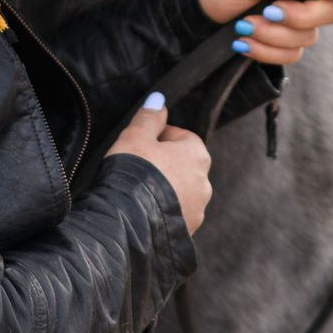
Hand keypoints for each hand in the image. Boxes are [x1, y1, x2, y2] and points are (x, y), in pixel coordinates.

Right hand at [106, 95, 212, 234]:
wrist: (128, 223)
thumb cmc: (133, 173)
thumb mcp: (135, 136)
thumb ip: (149, 117)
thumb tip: (159, 101)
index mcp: (197, 154)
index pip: (182, 136)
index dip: (160, 136)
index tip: (142, 142)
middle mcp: (204, 183)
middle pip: (183, 164)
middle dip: (164, 163)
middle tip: (139, 165)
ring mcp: (197, 210)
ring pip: (181, 191)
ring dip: (165, 187)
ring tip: (139, 190)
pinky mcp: (188, 230)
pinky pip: (176, 213)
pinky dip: (163, 209)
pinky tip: (144, 209)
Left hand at [195, 0, 332, 65]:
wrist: (201, 17)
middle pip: (330, 12)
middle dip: (298, 17)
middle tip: (269, 11)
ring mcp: (295, 21)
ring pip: (307, 38)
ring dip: (272, 35)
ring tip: (244, 26)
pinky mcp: (283, 44)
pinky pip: (290, 56)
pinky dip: (265, 51)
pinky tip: (244, 42)